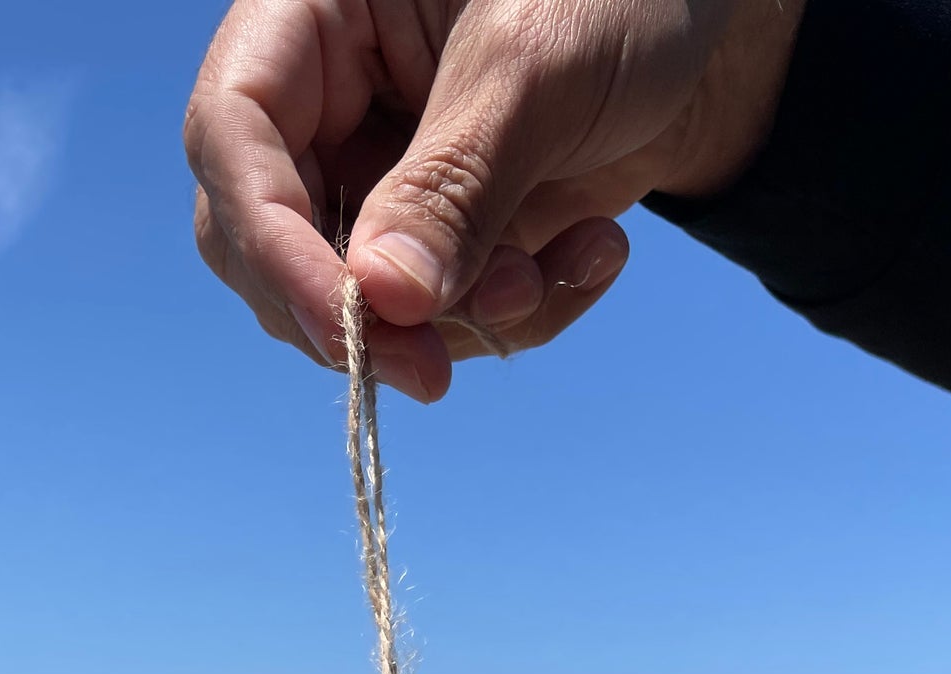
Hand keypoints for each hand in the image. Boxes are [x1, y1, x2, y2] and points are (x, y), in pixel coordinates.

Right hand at [185, 0, 806, 398]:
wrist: (717, 16)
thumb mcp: (539, 67)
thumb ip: (454, 184)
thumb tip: (380, 302)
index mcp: (310, 13)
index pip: (233, 138)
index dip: (272, 244)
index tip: (349, 327)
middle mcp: (324, 99)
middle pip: (272, 244)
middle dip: (374, 315)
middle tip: (447, 362)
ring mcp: (380, 174)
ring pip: (364, 305)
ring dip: (469, 321)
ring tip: (572, 262)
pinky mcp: (442, 236)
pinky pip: (445, 318)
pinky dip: (521, 313)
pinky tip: (596, 253)